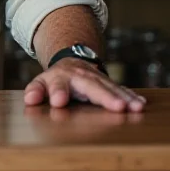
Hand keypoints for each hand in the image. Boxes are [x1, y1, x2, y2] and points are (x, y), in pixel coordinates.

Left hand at [24, 58, 145, 111]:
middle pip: (92, 86)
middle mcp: (80, 76)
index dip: (58, 92)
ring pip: (110, 87)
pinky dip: (130, 96)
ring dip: (124, 98)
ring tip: (135, 108)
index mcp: (60, 77)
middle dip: (105, 97)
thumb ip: (36, 91)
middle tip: (118, 108)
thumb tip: (29, 99)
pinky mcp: (108, 82)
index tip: (58, 101)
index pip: (58, 85)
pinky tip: (140, 103)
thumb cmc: (55, 80)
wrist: (72, 62)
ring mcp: (96, 78)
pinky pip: (120, 89)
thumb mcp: (41, 83)